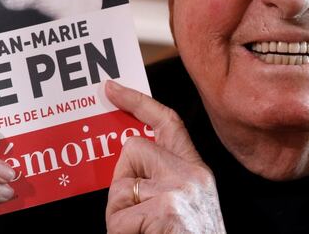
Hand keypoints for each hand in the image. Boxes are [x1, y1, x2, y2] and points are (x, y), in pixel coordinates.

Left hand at [104, 80, 225, 233]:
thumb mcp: (179, 208)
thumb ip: (159, 182)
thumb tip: (125, 165)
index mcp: (197, 174)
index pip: (168, 123)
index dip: (138, 101)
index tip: (111, 88)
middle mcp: (194, 175)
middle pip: (133, 148)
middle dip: (121, 184)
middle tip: (134, 221)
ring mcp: (181, 190)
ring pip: (121, 186)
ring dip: (120, 219)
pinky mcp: (168, 209)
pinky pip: (119, 218)